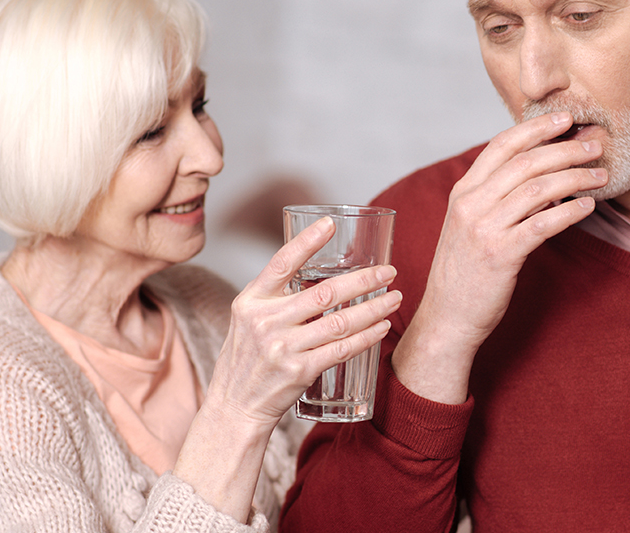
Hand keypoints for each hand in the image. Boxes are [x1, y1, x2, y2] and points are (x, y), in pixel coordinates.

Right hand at [206, 216, 401, 426]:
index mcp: (251, 301)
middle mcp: (266, 321)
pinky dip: (366, 337)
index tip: (330, 224)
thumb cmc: (247, 358)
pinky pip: (341, 350)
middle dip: (363, 279)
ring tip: (395, 297)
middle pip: (324, 293)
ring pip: (339, 322)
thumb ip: (277, 297)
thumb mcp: (249, 319)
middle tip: (388, 271)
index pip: (280, 264)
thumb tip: (318, 273)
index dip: (306, 242)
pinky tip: (382, 326)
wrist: (235, 406)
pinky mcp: (299, 372)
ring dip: (374, 308)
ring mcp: (283, 348)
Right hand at [393, 111, 606, 402]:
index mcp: (463, 192)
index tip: (565, 118)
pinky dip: (570, 211)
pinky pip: (543, 223)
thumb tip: (540, 176)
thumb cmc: (465, 272)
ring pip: (538, 188)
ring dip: (575, 177)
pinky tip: (588, 207)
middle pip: (526, 162)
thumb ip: (496, 198)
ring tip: (601, 175)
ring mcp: (484, 228)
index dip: (535, 127)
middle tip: (595, 145)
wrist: (447, 318)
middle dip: (565, 149)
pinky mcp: (501, 254)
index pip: (502, 145)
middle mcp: (471, 204)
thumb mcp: (470, 226)